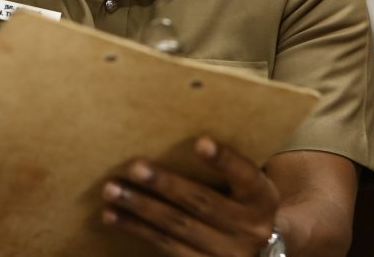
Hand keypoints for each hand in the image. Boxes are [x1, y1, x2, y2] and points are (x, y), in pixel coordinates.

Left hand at [101, 136, 279, 256]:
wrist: (259, 249)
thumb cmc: (241, 201)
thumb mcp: (247, 185)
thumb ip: (225, 165)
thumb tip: (176, 129)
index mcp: (262, 198)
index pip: (246, 175)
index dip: (224, 160)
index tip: (201, 142)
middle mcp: (250, 229)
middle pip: (202, 203)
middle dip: (165, 185)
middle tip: (134, 167)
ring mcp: (227, 254)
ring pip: (177, 228)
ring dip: (139, 208)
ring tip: (111, 190)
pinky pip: (165, 246)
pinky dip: (136, 229)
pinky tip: (112, 215)